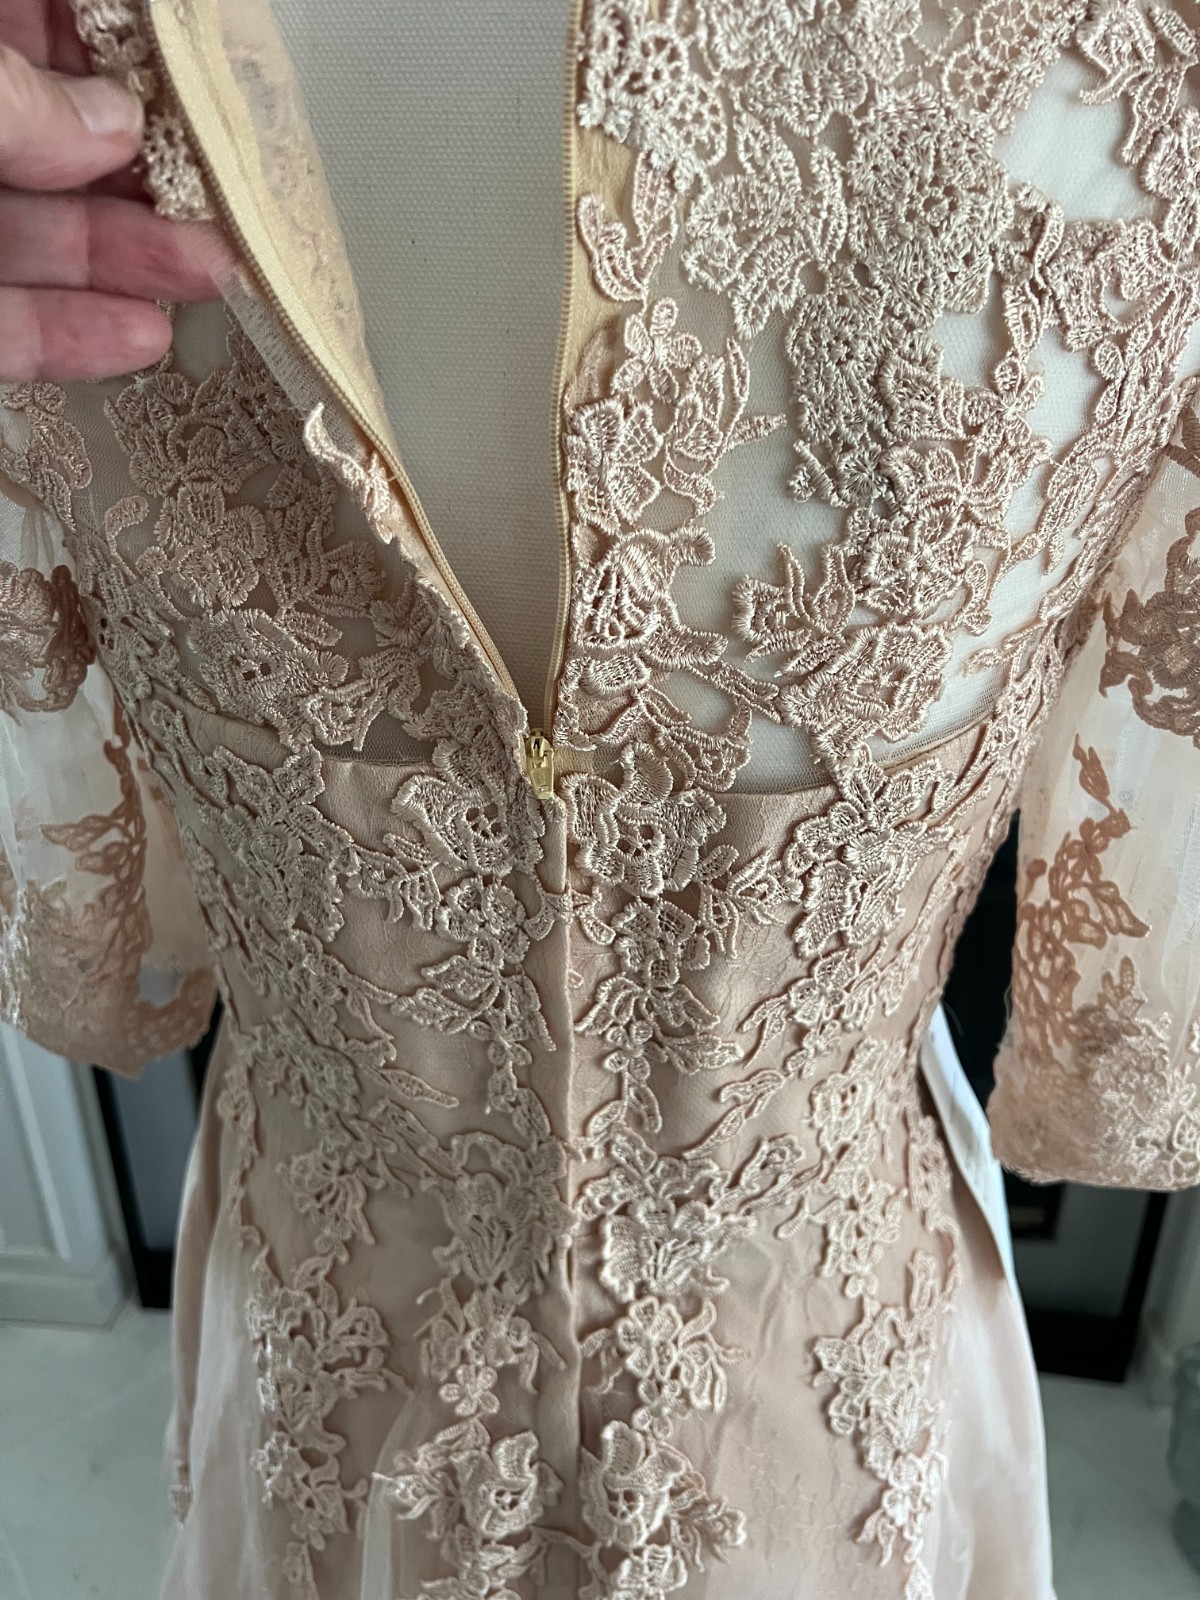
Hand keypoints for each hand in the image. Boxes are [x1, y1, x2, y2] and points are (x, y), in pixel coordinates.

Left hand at [0, 0, 229, 381]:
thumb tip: (109, 122)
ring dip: (134, 258)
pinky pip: (1, 326)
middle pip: (55, 139)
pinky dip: (70, 336)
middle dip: (146, 170)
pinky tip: (142, 334)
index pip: (35, 19)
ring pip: (35, 235)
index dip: (120, 41)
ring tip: (213, 271)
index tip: (195, 73)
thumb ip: (14, 99)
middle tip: (223, 189)